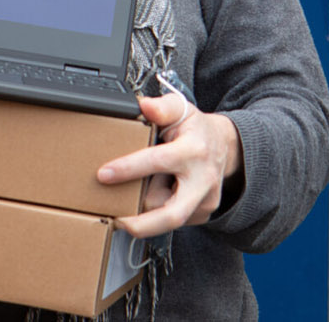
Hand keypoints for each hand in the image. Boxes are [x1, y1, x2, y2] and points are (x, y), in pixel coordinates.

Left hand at [96, 94, 243, 237]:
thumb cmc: (196, 128)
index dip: (128, 169)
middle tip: (116, 221)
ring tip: (137, 190)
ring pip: (168, 216)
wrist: (225, 145)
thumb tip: (144, 105)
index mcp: (194, 150)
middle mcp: (203, 179)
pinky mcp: (204, 213)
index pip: (157, 161)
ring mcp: (206, 200)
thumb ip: (162, 107)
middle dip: (142, 224)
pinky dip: (158, 210)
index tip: (103, 175)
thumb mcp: (181, 108)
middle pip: (172, 214)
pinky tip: (156, 193)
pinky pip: (174, 219)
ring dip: (147, 207)